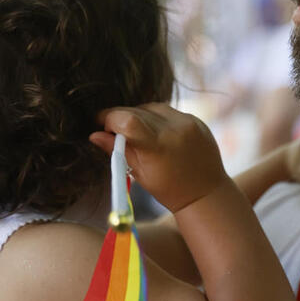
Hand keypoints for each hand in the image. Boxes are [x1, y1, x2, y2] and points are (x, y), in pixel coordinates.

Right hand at [91, 103, 227, 214]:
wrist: (206, 193)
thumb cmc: (169, 189)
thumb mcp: (140, 174)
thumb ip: (118, 151)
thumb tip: (94, 135)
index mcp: (158, 147)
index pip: (127, 120)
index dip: (110, 118)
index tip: (101, 123)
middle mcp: (175, 130)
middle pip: (137, 111)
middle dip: (121, 117)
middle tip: (114, 129)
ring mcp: (188, 123)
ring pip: (152, 107)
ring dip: (139, 115)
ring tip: (137, 132)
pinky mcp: (197, 120)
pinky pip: (169, 111)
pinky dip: (158, 118)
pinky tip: (156, 131)